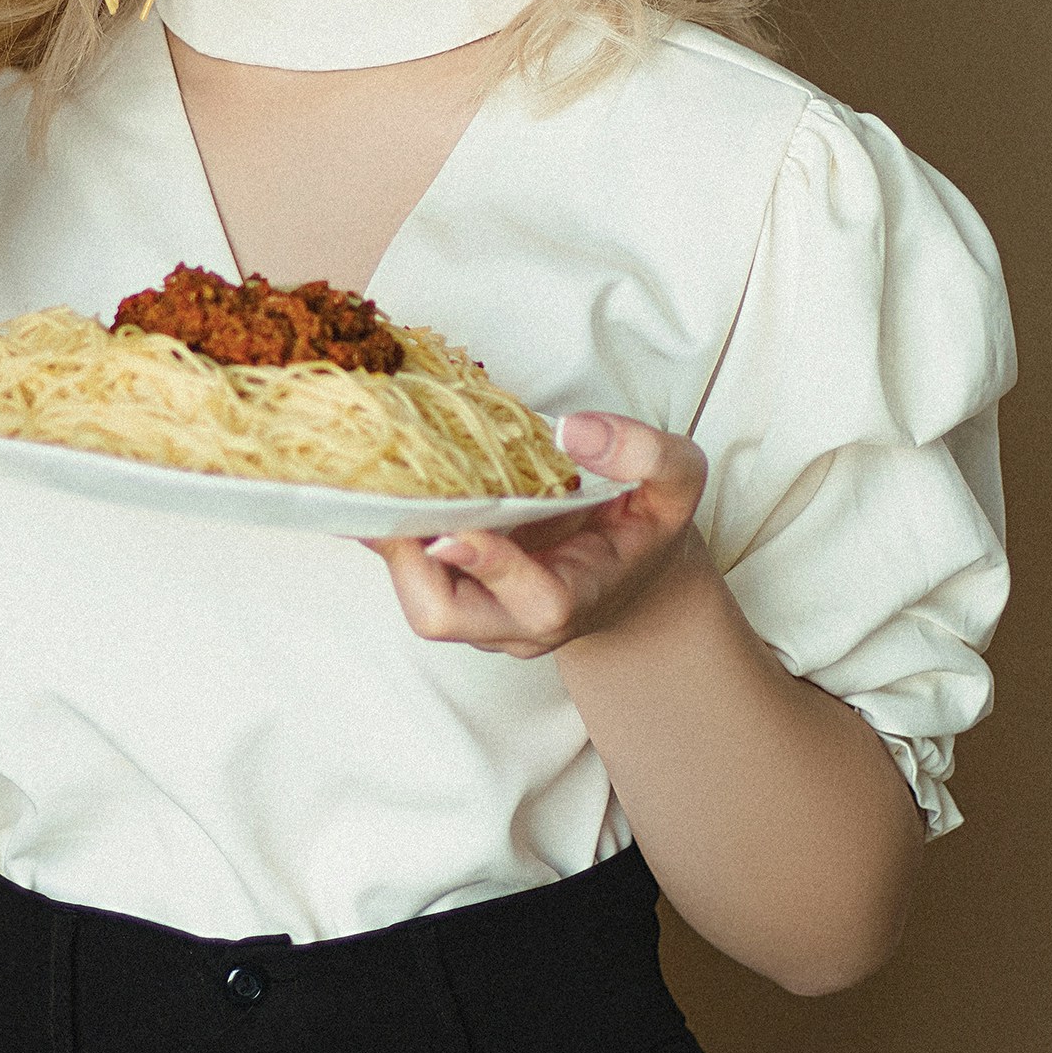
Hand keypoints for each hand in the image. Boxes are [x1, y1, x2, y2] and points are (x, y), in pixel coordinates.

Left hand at [361, 411, 708, 658]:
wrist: (631, 573)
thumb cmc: (648, 527)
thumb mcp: (678, 483)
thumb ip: (647, 454)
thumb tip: (574, 430)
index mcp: (579, 597)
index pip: (534, 600)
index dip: (491, 564)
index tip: (454, 527)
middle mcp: (519, 622)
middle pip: (445, 616)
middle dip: (409, 559)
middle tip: (391, 491)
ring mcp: (482, 617)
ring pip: (418, 599)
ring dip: (394, 542)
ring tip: (379, 480)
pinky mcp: (457, 595)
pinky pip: (411, 576)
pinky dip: (390, 533)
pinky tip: (374, 488)